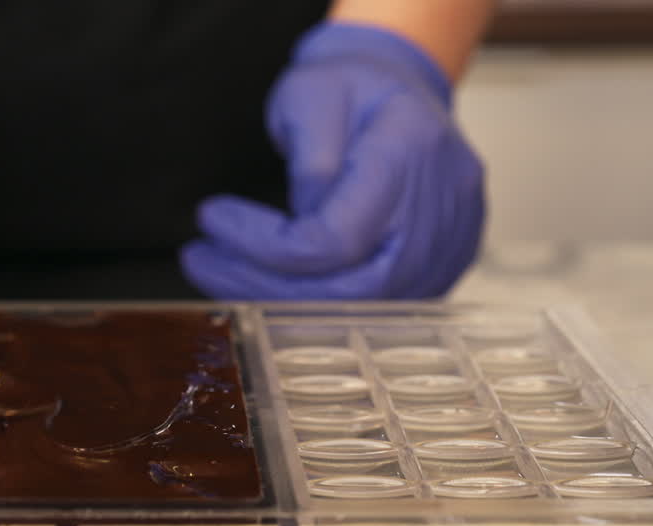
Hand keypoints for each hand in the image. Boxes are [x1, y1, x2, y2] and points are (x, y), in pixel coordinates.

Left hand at [181, 22, 484, 299]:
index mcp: (411, 153)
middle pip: (353, 292)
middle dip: (265, 288)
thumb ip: (308, 163)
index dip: (265, 247)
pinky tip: (265, 286)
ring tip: (223, 275)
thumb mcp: (311, 95)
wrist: (400, 92)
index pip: (336, 238)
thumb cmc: (349, 87)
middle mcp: (443, 211)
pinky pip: (377, 310)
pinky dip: (315, 306)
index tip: (211, 220)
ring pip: (363, 311)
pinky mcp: (441, 270)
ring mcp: (450, 247)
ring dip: (282, 305)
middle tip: (202, 263)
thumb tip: (296, 234)